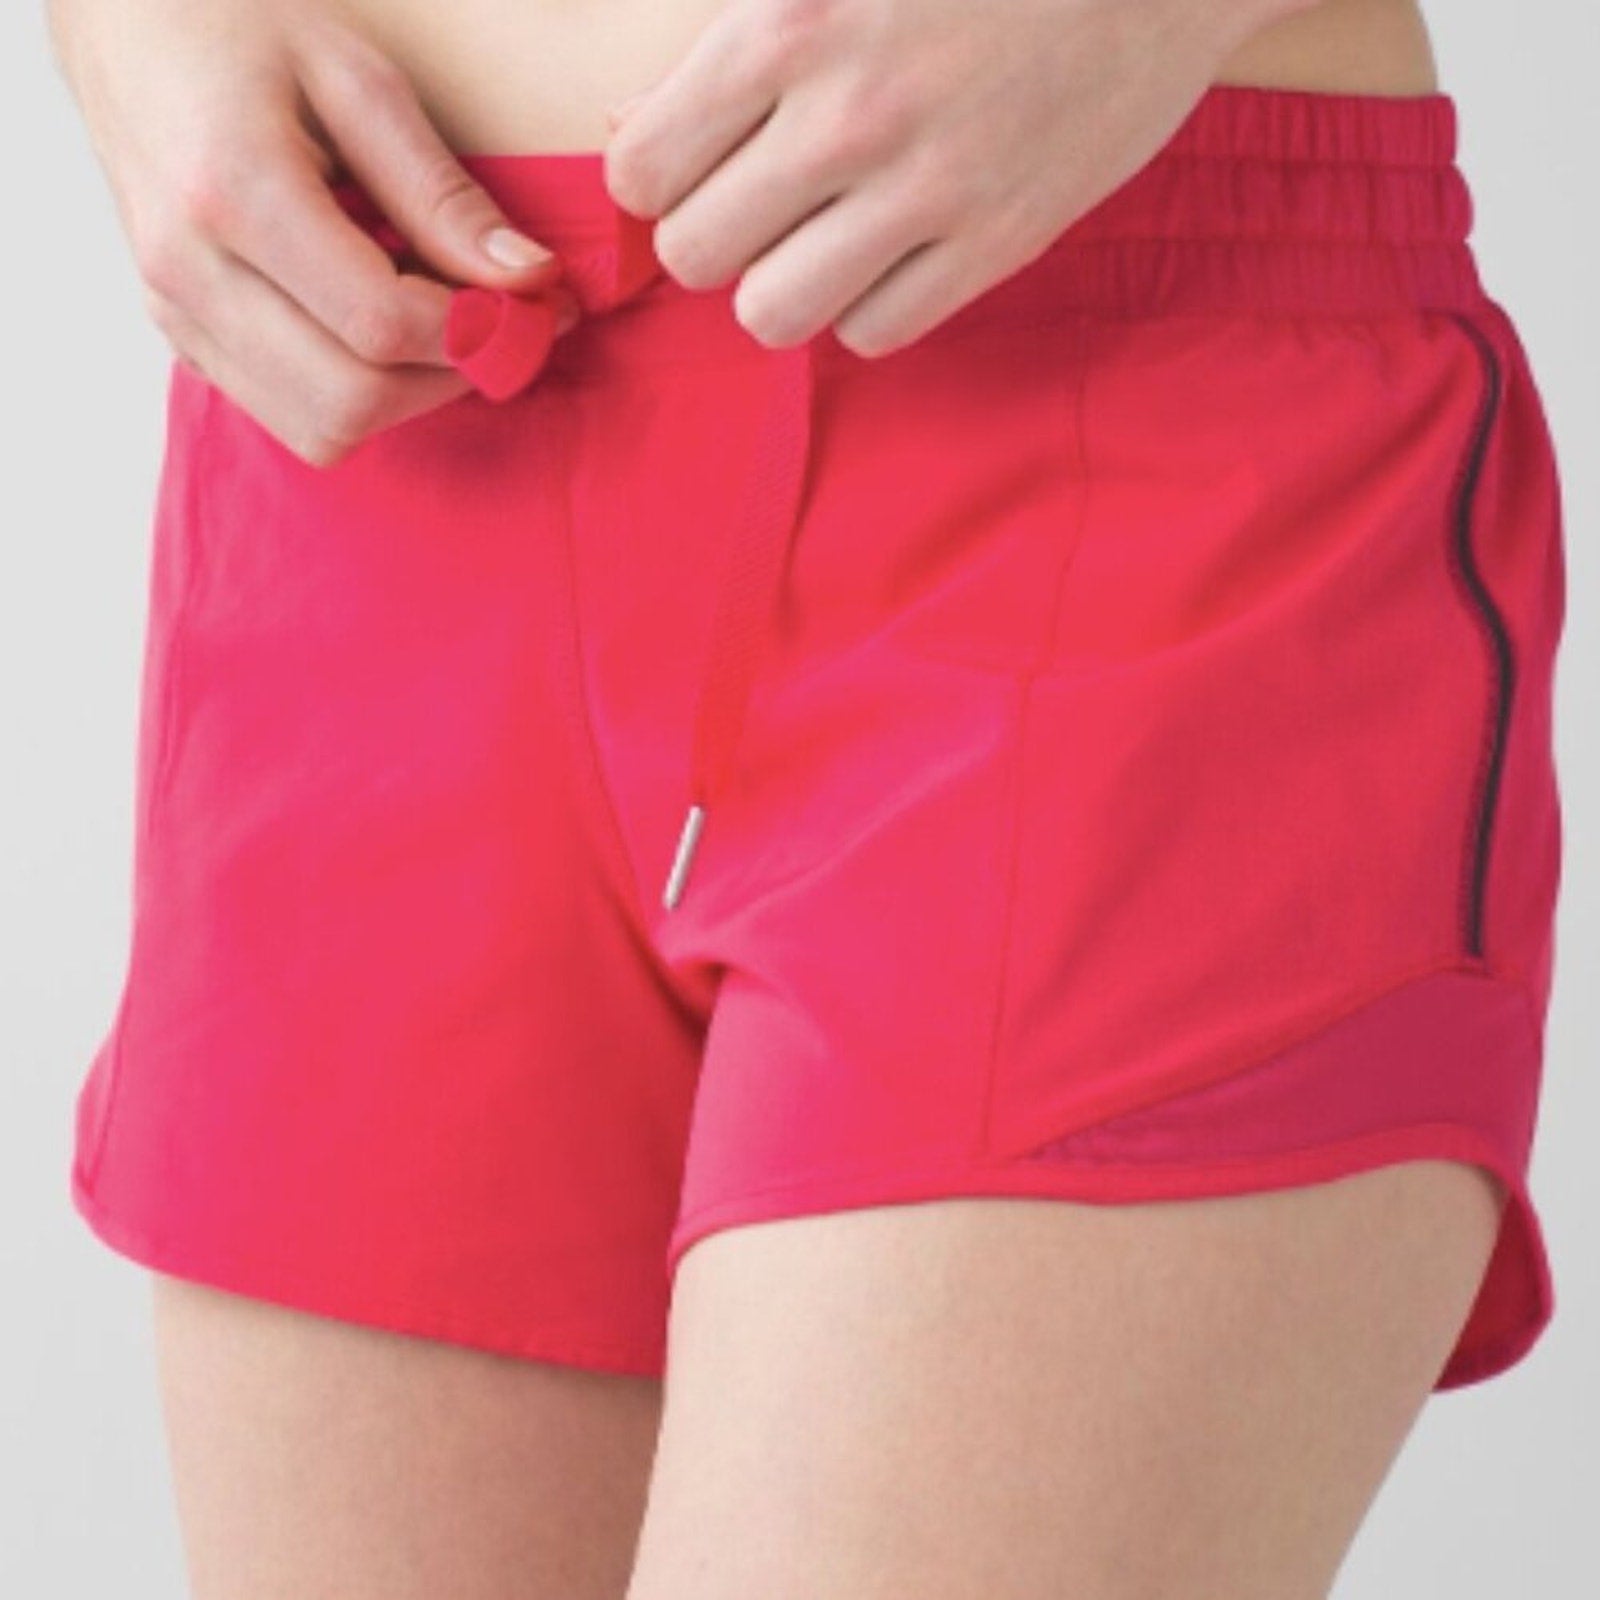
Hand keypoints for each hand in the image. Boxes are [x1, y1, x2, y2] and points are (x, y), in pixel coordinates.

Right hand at [45, 0, 562, 465]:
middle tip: (502, 324)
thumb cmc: (240, 23)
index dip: (476, 331)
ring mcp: (174, 315)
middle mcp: (188, 270)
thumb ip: (442, 193)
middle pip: (352, 400)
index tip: (537, 304)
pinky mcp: (183, 339)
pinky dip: (357, 395)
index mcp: (229, 189)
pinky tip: (381, 329)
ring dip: (406, 397)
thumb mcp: (357, 78)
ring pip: (323, 430)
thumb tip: (530, 281)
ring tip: (439, 322)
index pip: (380, 325)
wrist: (123, 21)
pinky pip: (291, 417)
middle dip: (449, 377)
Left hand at [603, 0, 1311, 356]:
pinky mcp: (999, 245)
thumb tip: (632, 121)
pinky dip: (869, 306)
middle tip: (762, 207)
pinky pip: (874, 334)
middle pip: (696, 256)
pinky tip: (894, 253)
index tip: (697, 168)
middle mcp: (848, 115)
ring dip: (785, 288)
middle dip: (716, 237)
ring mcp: (929, 190)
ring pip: (772, 315)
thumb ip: (733, 41)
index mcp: (787, 24)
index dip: (657, 179)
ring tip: (822, 241)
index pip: (641, 169)